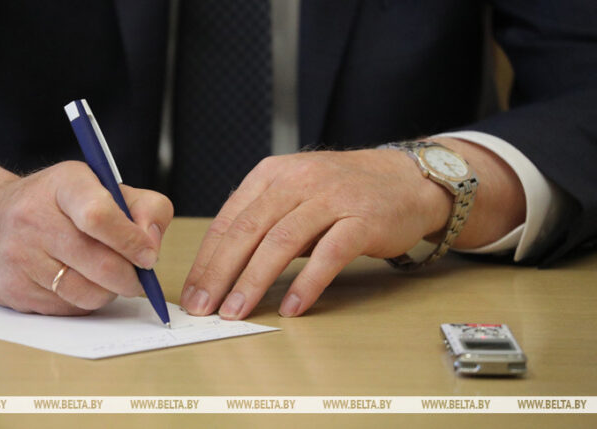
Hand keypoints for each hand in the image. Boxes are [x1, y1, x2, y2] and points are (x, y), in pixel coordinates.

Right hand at [0, 155, 172, 314]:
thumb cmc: (58, 206)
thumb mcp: (102, 189)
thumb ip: (144, 208)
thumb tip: (152, 244)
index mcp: (63, 183)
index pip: (99, 215)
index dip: (131, 240)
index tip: (148, 255)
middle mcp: (33, 216)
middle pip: (101, 263)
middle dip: (130, 277)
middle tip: (137, 277)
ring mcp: (17, 254)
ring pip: (87, 293)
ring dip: (109, 292)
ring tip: (106, 278)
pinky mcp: (11, 288)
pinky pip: (67, 309)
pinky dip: (83, 302)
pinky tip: (77, 283)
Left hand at [179, 138, 524, 319]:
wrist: (406, 180)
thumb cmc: (343, 192)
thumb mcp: (293, 193)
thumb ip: (262, 220)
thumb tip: (221, 267)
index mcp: (271, 174)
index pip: (228, 220)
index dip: (206, 259)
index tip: (193, 292)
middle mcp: (297, 181)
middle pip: (247, 230)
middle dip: (220, 273)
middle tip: (204, 307)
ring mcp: (330, 198)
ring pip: (281, 242)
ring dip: (253, 281)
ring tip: (237, 311)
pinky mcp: (361, 219)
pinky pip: (328, 255)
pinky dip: (306, 283)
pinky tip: (290, 307)